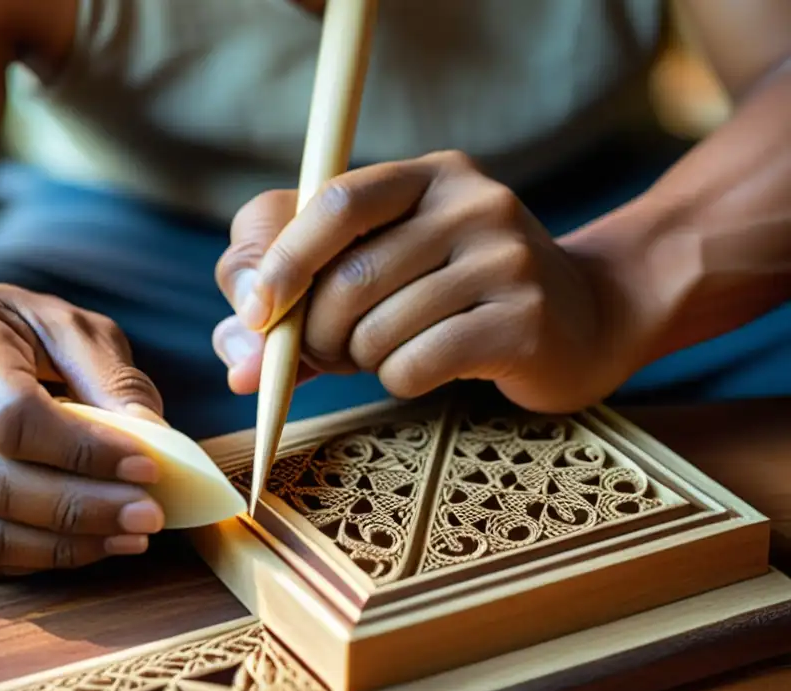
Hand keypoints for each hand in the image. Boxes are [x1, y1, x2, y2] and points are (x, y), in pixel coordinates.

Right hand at [0, 284, 167, 576]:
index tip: (147, 469)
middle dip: (82, 509)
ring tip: (128, 537)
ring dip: (65, 547)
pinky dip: (36, 560)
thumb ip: (112, 378)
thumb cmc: (9, 338)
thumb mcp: (66, 328)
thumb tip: (155, 445)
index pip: (10, 414)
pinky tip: (84, 544)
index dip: (84, 452)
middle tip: (148, 517)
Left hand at [213, 151, 634, 412]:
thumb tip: (239, 363)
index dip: (285, 259)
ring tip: (388, 354)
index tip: (256, 313)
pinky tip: (428, 367)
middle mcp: (472, 202)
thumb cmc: (455, 299)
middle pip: (350, 276)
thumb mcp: (383, 277)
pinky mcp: (524, 318)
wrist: (584, 319)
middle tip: (330, 352)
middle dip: (319, 333)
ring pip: (380, 328)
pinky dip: (400, 379)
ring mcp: (505, 257)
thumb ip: (302, 305)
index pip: (338, 200)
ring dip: (362, 360)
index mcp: (428, 176)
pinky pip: (418, 362)